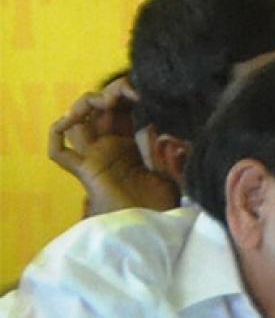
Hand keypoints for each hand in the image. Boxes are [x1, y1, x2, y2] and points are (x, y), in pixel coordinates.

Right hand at [48, 76, 177, 215]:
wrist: (154, 231)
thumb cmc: (166, 204)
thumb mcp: (175, 170)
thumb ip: (171, 150)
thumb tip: (169, 132)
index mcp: (131, 143)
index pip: (122, 109)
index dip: (127, 93)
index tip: (144, 87)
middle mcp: (110, 147)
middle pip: (98, 110)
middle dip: (110, 92)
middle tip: (128, 90)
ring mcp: (95, 158)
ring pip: (77, 122)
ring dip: (87, 104)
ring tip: (109, 100)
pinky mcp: (86, 171)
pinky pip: (60, 152)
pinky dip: (57, 134)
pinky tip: (70, 121)